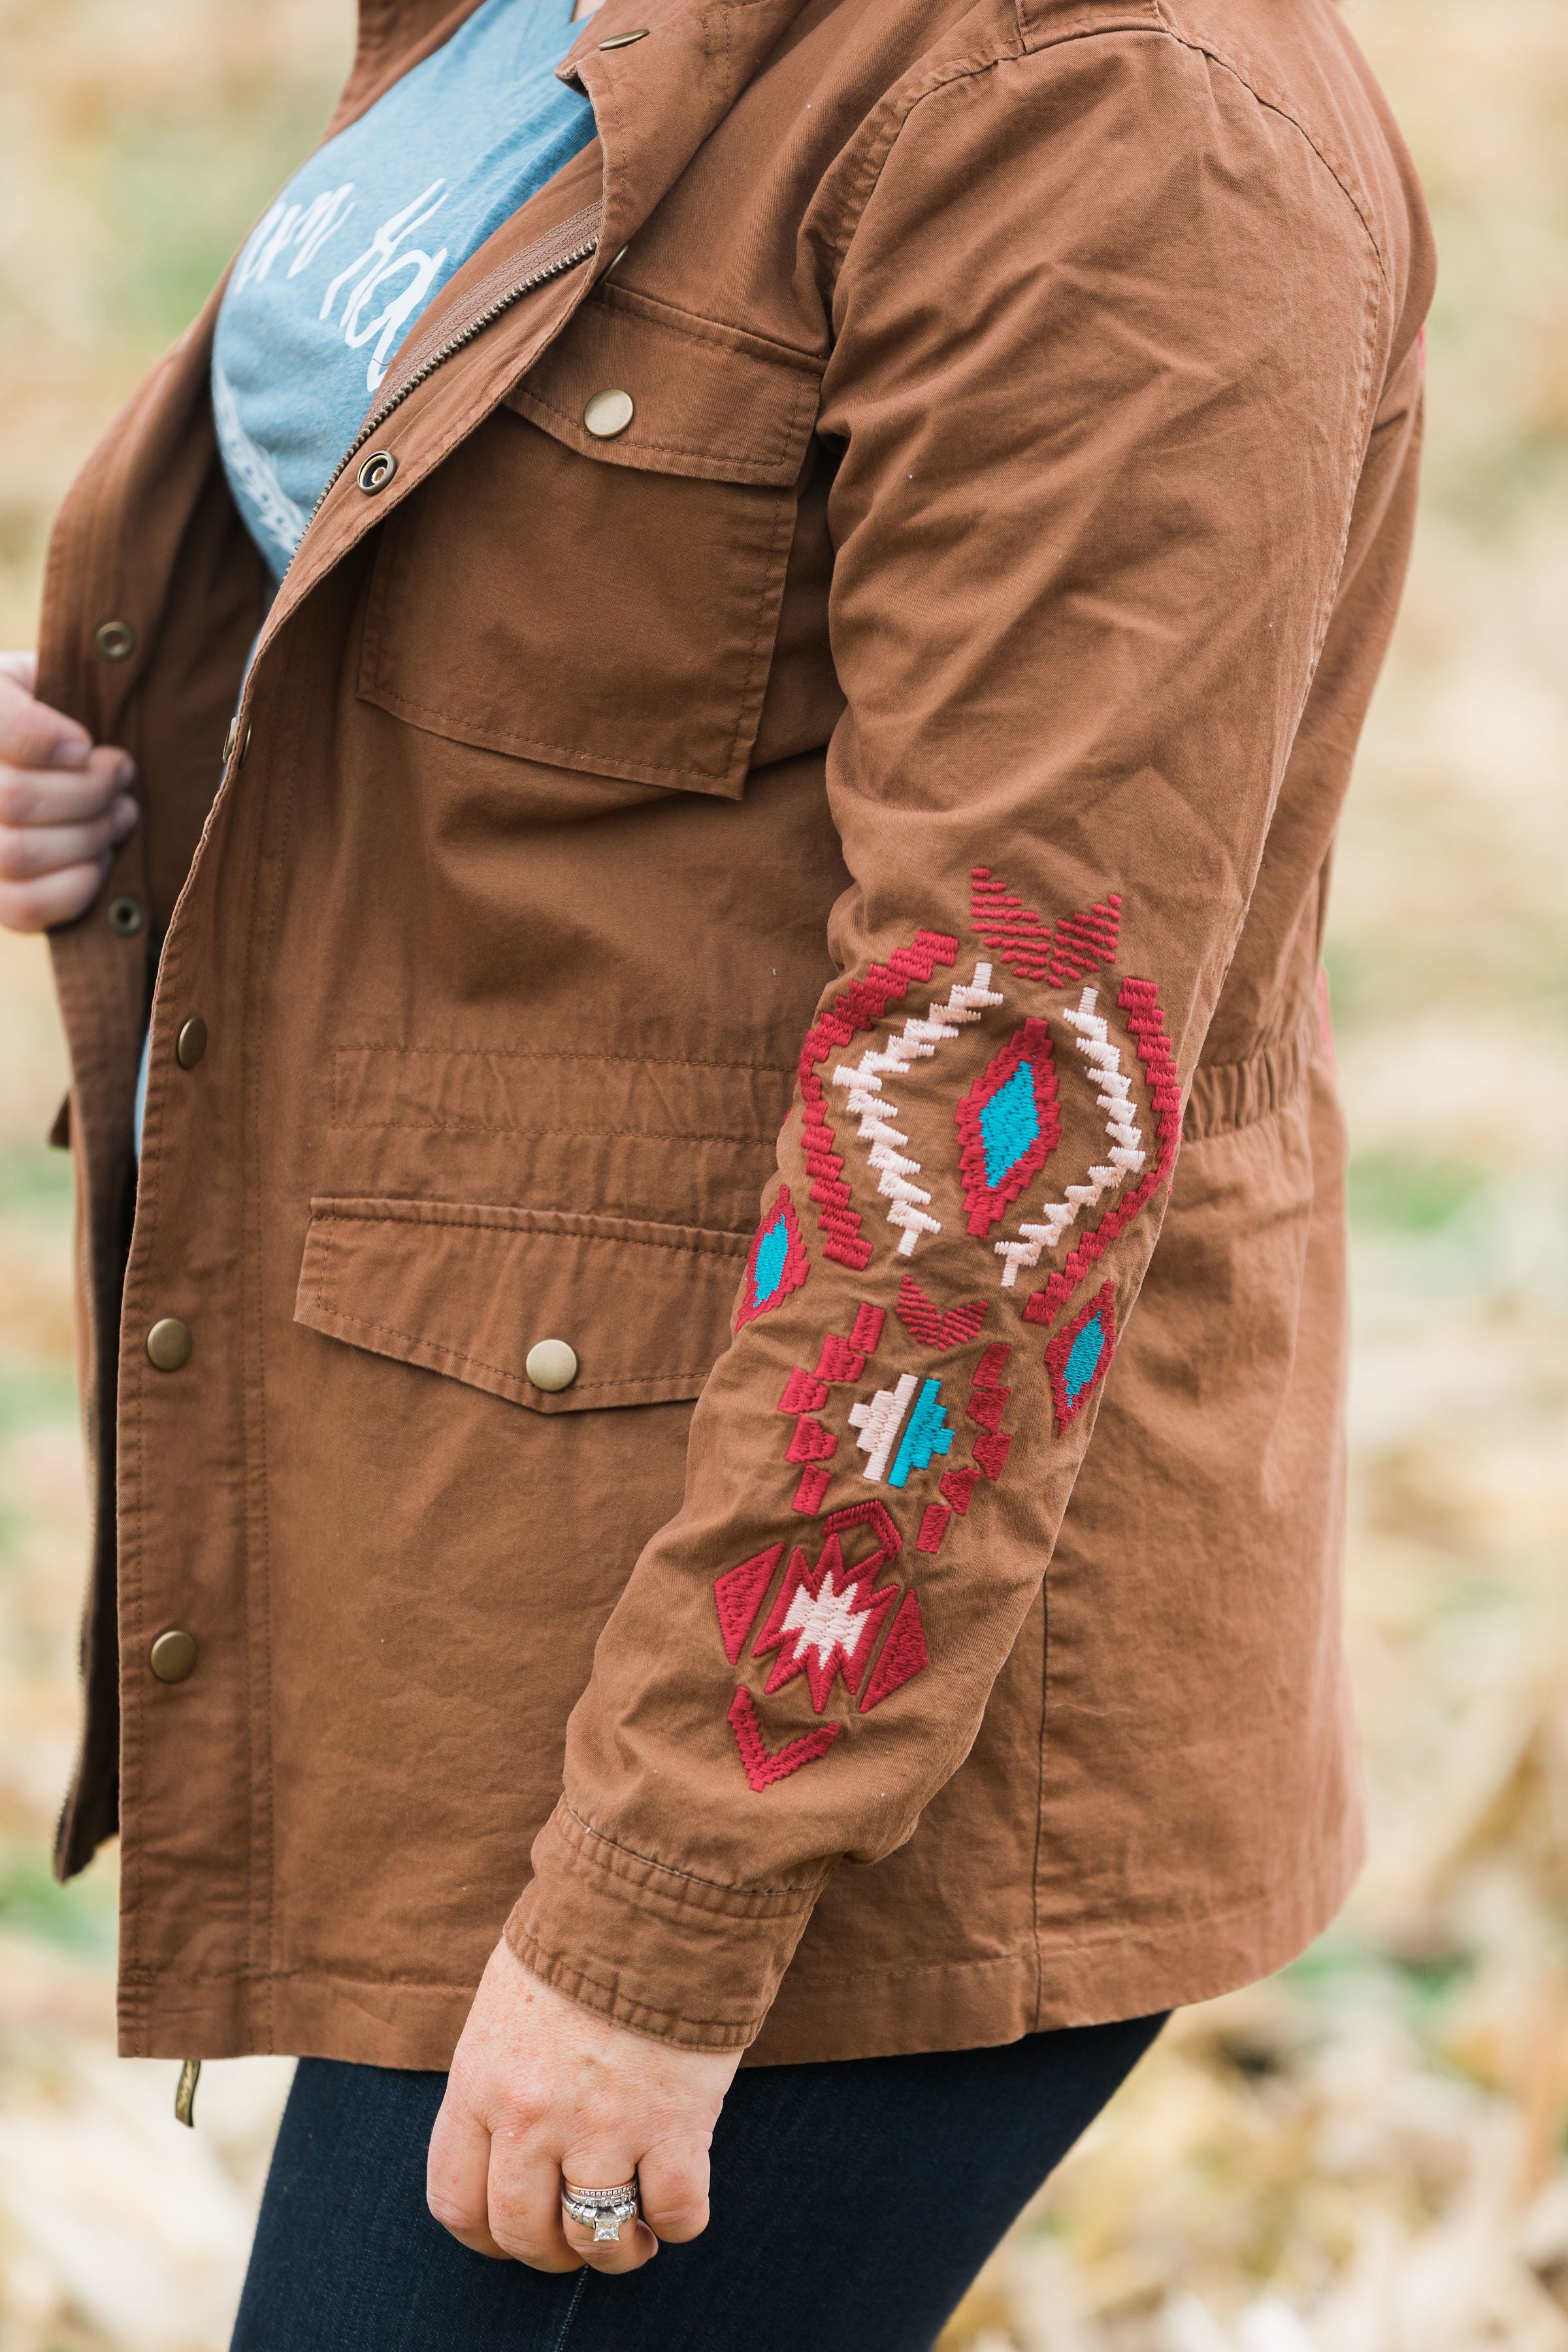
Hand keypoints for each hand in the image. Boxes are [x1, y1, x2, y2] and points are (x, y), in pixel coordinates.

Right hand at [0, 651, 138, 932]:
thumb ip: (60, 693)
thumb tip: (77, 752)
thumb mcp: (51, 679)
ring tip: (122, 811)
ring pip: (17, 853)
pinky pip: (24, 907)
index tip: (86, 744)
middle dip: (88, 791)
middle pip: (14, 798)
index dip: (48, 741)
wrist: (56, 766)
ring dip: (90, 834)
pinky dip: (78, 884)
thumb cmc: (59, 713)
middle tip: (121, 774)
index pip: (1, 730)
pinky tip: (99, 857)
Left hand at [428, 1938, 740, 2274]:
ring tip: (636, 2231)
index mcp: (481, 2082)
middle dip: (551, 2251)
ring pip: (596, 2238)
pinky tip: (678, 2195)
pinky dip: (679, 2220)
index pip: (456, 2201)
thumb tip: (510, 2142)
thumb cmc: (583, 1936)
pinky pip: (676, 2213)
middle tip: (579, 2235)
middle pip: (523, 2233)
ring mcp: (603, 2124)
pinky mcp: (674, 2122)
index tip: (515, 2232)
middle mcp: (531, 2116)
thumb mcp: (507, 2006)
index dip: (486, 2235)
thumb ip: (499, 2078)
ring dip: (616, 2249)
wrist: (653, 1888)